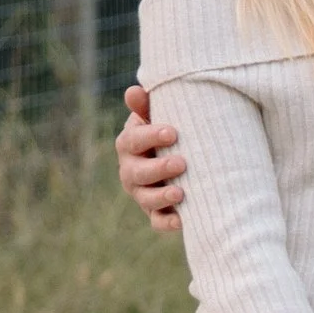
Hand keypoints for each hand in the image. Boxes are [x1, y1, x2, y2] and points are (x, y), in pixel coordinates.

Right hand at [117, 82, 185, 233]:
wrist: (184, 158)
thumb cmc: (171, 131)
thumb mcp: (160, 114)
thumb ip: (146, 105)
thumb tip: (134, 90)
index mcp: (129, 144)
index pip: (132, 140)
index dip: (150, 137)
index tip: (173, 132)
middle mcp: (131, 170)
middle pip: (137, 173)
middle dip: (158, 169)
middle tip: (181, 163)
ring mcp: (142, 193)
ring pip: (146, 199)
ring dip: (161, 197)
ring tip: (181, 193)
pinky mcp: (156, 212)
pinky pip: (156, 222)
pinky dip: (166, 222)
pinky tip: (181, 219)